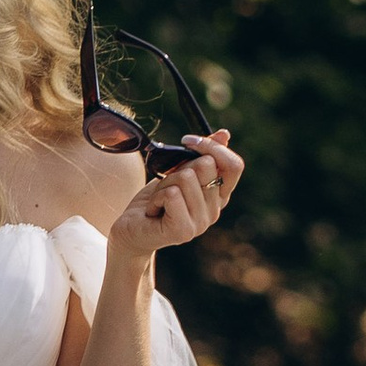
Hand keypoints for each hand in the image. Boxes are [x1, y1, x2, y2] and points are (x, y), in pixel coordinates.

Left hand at [106, 129, 240, 262]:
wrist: (132, 231)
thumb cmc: (155, 201)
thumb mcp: (178, 173)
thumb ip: (201, 157)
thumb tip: (224, 134)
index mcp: (218, 196)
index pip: (234, 166)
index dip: (213, 148)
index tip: (188, 141)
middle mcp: (215, 211)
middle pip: (206, 165)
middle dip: (178, 168)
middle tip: (166, 186)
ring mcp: (201, 223)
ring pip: (186, 178)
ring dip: (164, 184)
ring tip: (158, 201)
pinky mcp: (183, 230)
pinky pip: (172, 194)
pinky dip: (156, 197)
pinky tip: (153, 210)